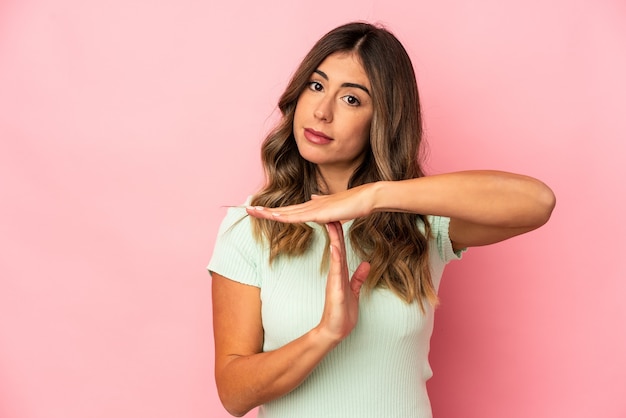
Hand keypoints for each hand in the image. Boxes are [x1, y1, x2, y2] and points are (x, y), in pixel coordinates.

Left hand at [246, 183, 377, 223]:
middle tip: (247, 209)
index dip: (273, 211)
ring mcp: (313, 208)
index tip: (260, 211)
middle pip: (282, 210)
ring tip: (252, 211)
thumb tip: (313, 197)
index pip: (288, 210)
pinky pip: (298, 216)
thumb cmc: (352, 204)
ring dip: (268, 212)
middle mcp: (309, 205)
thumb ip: (322, 204)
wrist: (365, 198)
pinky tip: (273, 216)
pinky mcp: (319, 212)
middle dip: (264, 210)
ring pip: (286, 212)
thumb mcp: (333, 207)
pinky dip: (284, 216)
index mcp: (311, 207)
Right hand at [316, 221, 369, 343]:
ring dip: (334, 238)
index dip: (340, 233)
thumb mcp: (354, 291)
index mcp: (340, 272)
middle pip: (336, 246)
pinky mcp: (335, 288)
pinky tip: (335, 247)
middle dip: (335, 229)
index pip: (340, 248)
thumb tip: (366, 264)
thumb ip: (358, 277)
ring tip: (331, 222)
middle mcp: (336, 273)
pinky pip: (336, 270)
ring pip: (335, 254)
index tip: (339, 218)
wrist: (336, 330)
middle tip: (331, 211)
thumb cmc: (343, 313)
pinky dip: (336, 258)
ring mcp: (335, 279)